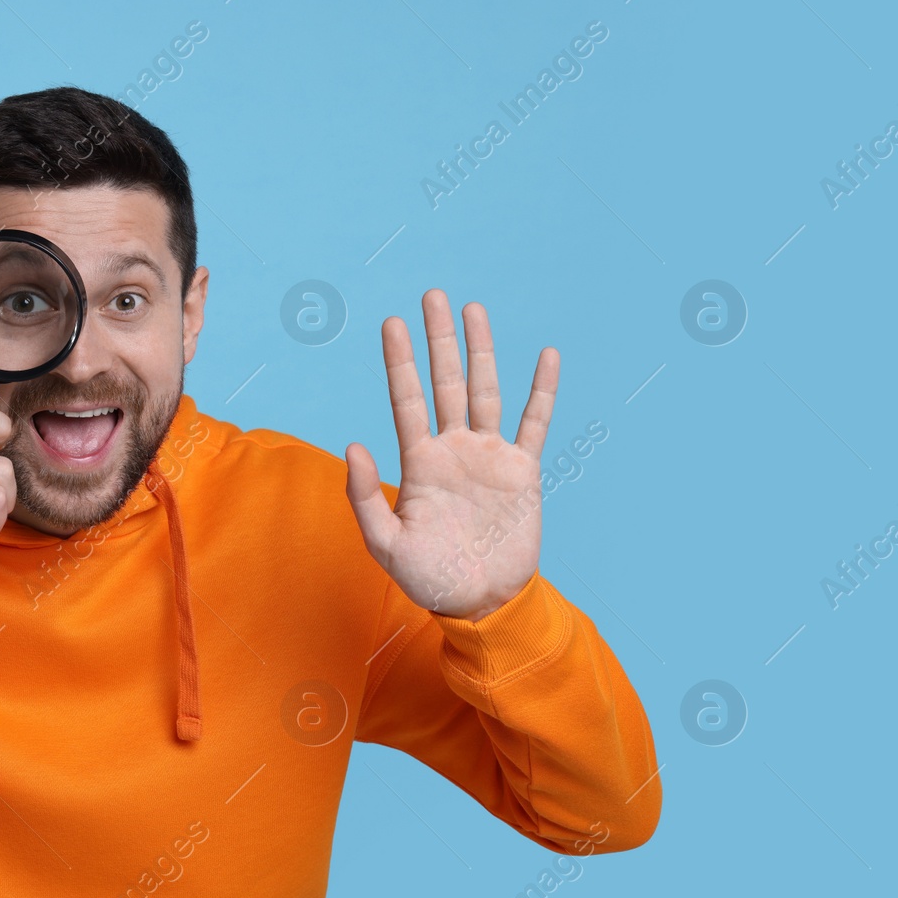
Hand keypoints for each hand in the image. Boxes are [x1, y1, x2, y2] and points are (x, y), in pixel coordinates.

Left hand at [344, 289, 557, 621]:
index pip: (406, 399)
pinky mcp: (522, 471)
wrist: (480, 603)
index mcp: (418, 463)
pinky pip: (534, 422)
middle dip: (439, 339)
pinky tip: (545, 356)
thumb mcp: (385, 544)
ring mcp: (488, 456)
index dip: (399, 361)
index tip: (392, 322)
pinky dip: (541, 390)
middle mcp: (452, 449)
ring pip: (485, 391)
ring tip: (474, 309)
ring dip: (480, 351)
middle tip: (433, 294)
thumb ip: (364, 497)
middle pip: (445, 381)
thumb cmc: (427, 578)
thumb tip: (352, 444)